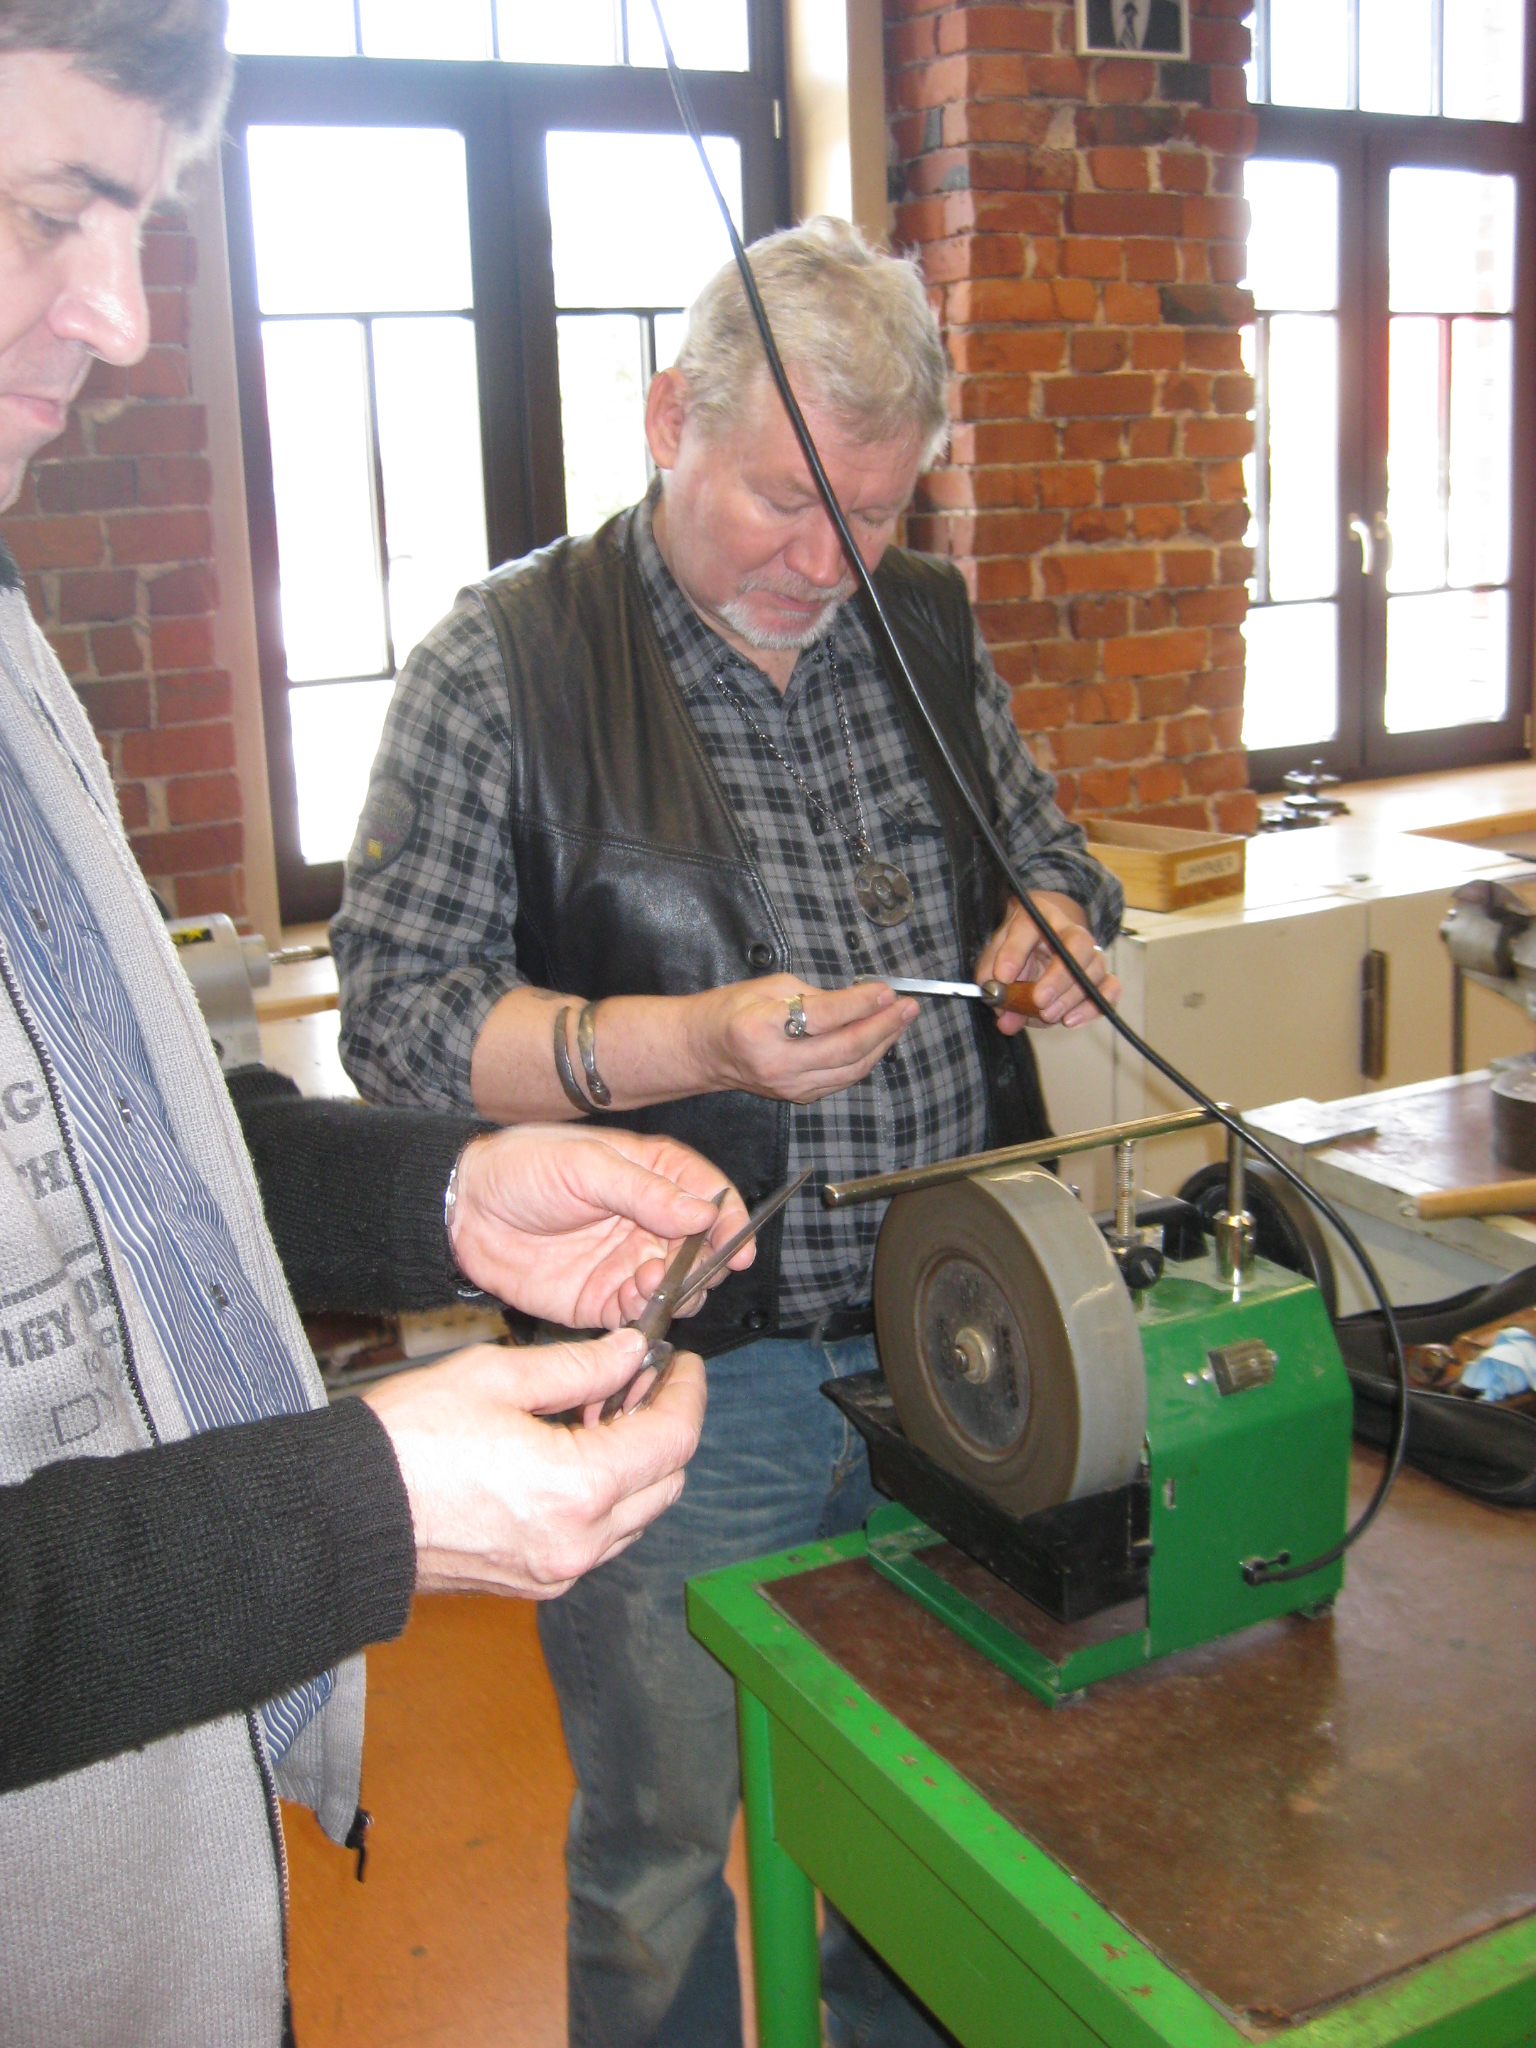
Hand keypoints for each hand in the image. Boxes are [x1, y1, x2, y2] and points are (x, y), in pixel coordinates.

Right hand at [363, 1329, 705, 1596]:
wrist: (344, 1515)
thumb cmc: (408, 1440)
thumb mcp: (497, 1377)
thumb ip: (579, 1366)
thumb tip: (631, 1352)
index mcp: (579, 1487)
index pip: (672, 1439)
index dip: (686, 1392)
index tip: (681, 1361)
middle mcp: (580, 1541)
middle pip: (666, 1483)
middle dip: (664, 1427)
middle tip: (638, 1379)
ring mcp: (558, 1571)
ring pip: (636, 1516)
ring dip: (635, 1465)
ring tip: (600, 1412)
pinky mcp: (534, 1582)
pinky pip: (598, 1539)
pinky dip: (604, 1497)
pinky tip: (571, 1454)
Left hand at [449, 1125, 752, 1328]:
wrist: (463, 1210)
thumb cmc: (521, 1168)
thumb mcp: (585, 1166)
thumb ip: (645, 1192)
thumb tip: (703, 1213)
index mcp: (652, 1174)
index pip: (709, 1195)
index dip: (730, 1220)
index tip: (739, 1245)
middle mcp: (648, 1221)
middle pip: (703, 1249)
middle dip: (707, 1263)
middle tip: (693, 1270)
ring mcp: (627, 1263)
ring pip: (678, 1286)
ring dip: (678, 1290)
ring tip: (652, 1282)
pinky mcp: (602, 1300)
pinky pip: (640, 1314)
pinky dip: (647, 1314)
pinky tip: (633, 1301)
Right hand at [689, 974, 917, 1103]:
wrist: (702, 1051)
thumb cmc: (731, 1011)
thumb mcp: (769, 987)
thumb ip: (814, 995)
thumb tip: (858, 1000)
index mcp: (763, 1028)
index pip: (824, 1017)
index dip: (860, 1003)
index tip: (886, 990)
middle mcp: (778, 1063)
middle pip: (845, 1049)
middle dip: (883, 1026)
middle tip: (907, 1007)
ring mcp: (789, 1086)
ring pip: (850, 1069)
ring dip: (882, 1044)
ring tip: (901, 1020)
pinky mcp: (798, 1097)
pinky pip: (841, 1080)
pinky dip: (865, 1060)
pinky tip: (879, 1040)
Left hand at [973, 893, 1119, 1032]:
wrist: (1036, 950)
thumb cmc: (1013, 953)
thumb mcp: (993, 963)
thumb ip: (994, 989)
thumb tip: (1005, 1022)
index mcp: (1036, 917)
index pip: (1028, 925)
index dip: (1015, 951)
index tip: (1001, 976)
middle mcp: (1068, 930)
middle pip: (1078, 944)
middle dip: (1059, 976)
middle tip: (1039, 1000)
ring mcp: (1090, 952)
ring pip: (1095, 968)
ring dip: (1072, 996)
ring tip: (1048, 1015)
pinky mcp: (1102, 975)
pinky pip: (1111, 988)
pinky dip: (1093, 1007)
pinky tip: (1070, 1020)